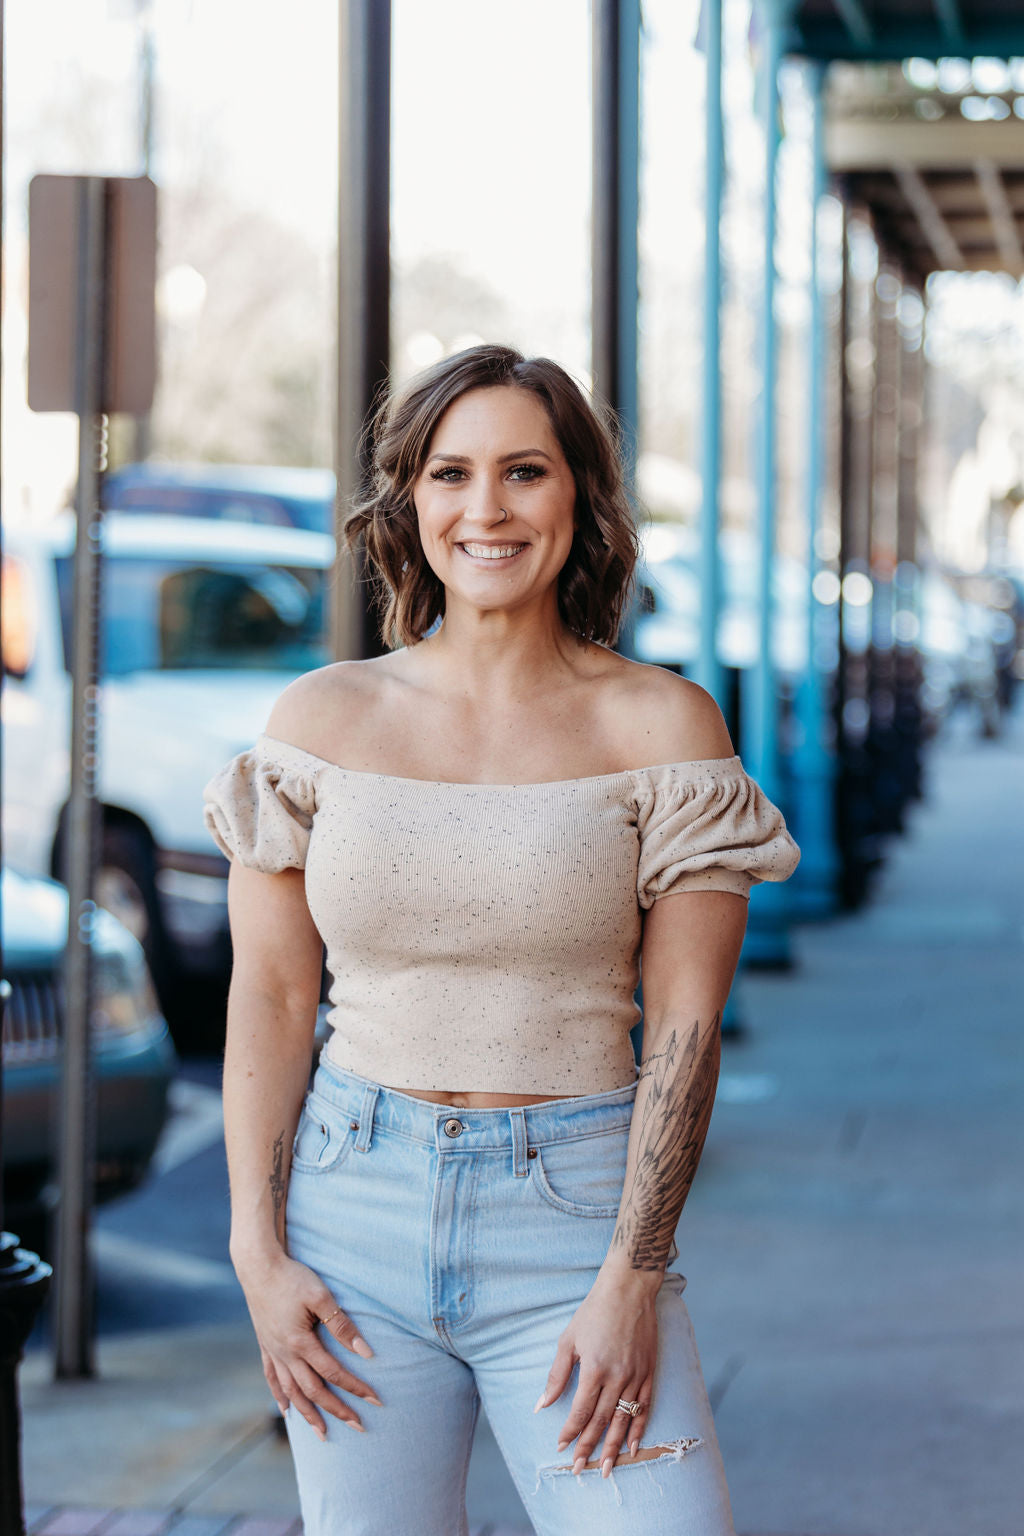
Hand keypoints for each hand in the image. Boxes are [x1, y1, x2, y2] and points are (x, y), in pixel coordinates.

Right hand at [236, 1249, 381, 1438]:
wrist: (257, 1266)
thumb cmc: (292, 1277)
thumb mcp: (321, 1296)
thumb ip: (342, 1324)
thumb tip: (365, 1352)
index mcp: (300, 1343)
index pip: (334, 1373)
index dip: (356, 1388)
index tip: (376, 1400)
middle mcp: (285, 1353)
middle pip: (313, 1391)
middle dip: (337, 1410)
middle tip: (358, 1427)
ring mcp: (273, 1351)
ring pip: (291, 1391)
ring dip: (308, 1413)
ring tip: (322, 1433)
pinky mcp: (265, 1344)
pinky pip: (272, 1378)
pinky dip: (280, 1396)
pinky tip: (286, 1410)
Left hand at [533, 1266, 659, 1474]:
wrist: (629, 1289)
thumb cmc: (594, 1312)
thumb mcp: (568, 1340)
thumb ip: (557, 1376)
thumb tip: (542, 1405)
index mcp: (595, 1368)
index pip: (581, 1411)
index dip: (570, 1432)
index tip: (562, 1448)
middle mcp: (617, 1377)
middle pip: (602, 1421)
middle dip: (588, 1447)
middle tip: (579, 1469)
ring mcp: (636, 1376)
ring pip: (624, 1420)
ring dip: (613, 1447)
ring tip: (605, 1469)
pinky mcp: (649, 1372)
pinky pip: (644, 1408)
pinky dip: (639, 1430)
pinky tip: (633, 1448)